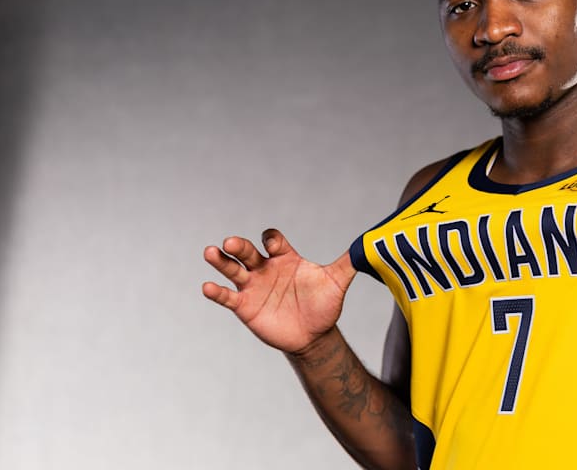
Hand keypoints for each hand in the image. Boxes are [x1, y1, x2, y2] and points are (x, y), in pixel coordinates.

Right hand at [202, 229, 355, 353]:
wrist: (314, 336)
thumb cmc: (324, 306)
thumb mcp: (336, 282)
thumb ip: (347, 264)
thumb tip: (368, 248)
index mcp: (285, 258)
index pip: (273, 241)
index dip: (272, 240)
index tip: (273, 244)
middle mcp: (266, 268)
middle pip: (248, 252)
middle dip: (240, 246)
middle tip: (230, 242)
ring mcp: (253, 287)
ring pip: (233, 269)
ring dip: (221, 261)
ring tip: (210, 252)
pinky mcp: (244, 306)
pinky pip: (227, 297)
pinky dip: (216, 292)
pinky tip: (207, 287)